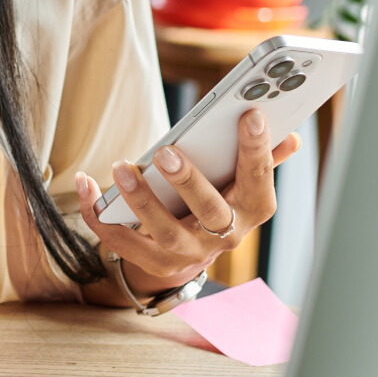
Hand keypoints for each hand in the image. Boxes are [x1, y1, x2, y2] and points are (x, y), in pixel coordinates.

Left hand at [73, 108, 302, 295]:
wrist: (193, 254)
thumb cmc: (220, 200)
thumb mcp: (245, 181)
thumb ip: (264, 158)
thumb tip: (291, 137)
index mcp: (251, 210)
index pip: (258, 180)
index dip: (258, 149)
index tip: (249, 114)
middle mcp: (224, 237)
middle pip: (210, 213)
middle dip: (189, 182)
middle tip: (167, 152)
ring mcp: (188, 254)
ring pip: (164, 232)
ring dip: (141, 199)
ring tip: (121, 167)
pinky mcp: (153, 263)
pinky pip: (120, 241)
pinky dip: (98, 214)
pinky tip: (86, 184)